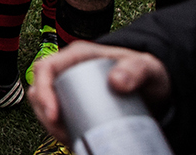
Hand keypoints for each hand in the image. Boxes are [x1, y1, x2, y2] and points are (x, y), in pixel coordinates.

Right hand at [29, 41, 171, 143]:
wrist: (155, 88)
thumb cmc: (148, 72)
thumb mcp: (146, 67)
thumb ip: (135, 69)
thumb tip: (116, 81)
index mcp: (78, 55)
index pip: (46, 68)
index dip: (43, 91)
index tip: (54, 114)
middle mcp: (69, 69)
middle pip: (40, 88)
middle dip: (44, 113)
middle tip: (63, 133)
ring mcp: (70, 86)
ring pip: (45, 104)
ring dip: (49, 123)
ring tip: (69, 138)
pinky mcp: (75, 102)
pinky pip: (57, 115)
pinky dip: (59, 130)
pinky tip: (73, 140)